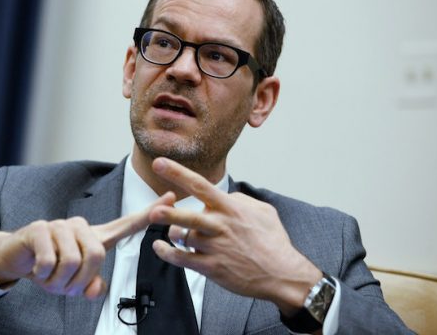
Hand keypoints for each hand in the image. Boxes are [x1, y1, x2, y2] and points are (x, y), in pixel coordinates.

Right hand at [0, 192, 175, 298]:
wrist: (17, 258)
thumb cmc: (51, 268)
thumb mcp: (73, 284)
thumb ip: (90, 287)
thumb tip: (96, 290)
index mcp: (95, 238)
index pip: (127, 224)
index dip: (149, 214)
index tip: (172, 198)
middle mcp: (81, 227)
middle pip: (98, 255)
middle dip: (80, 281)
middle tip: (65, 287)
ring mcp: (61, 225)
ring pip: (74, 259)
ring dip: (60, 281)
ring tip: (51, 279)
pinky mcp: (41, 228)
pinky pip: (51, 259)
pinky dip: (44, 275)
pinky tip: (38, 270)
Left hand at [149, 157, 320, 314]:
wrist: (282, 274)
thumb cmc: (273, 242)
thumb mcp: (262, 211)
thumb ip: (239, 199)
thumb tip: (224, 195)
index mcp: (230, 208)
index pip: (200, 185)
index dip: (177, 173)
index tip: (159, 163)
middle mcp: (219, 226)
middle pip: (187, 216)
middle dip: (167, 213)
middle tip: (153, 210)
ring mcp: (214, 248)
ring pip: (181, 237)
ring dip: (171, 233)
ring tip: (170, 231)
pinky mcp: (211, 268)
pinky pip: (181, 259)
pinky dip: (167, 253)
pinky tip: (159, 247)